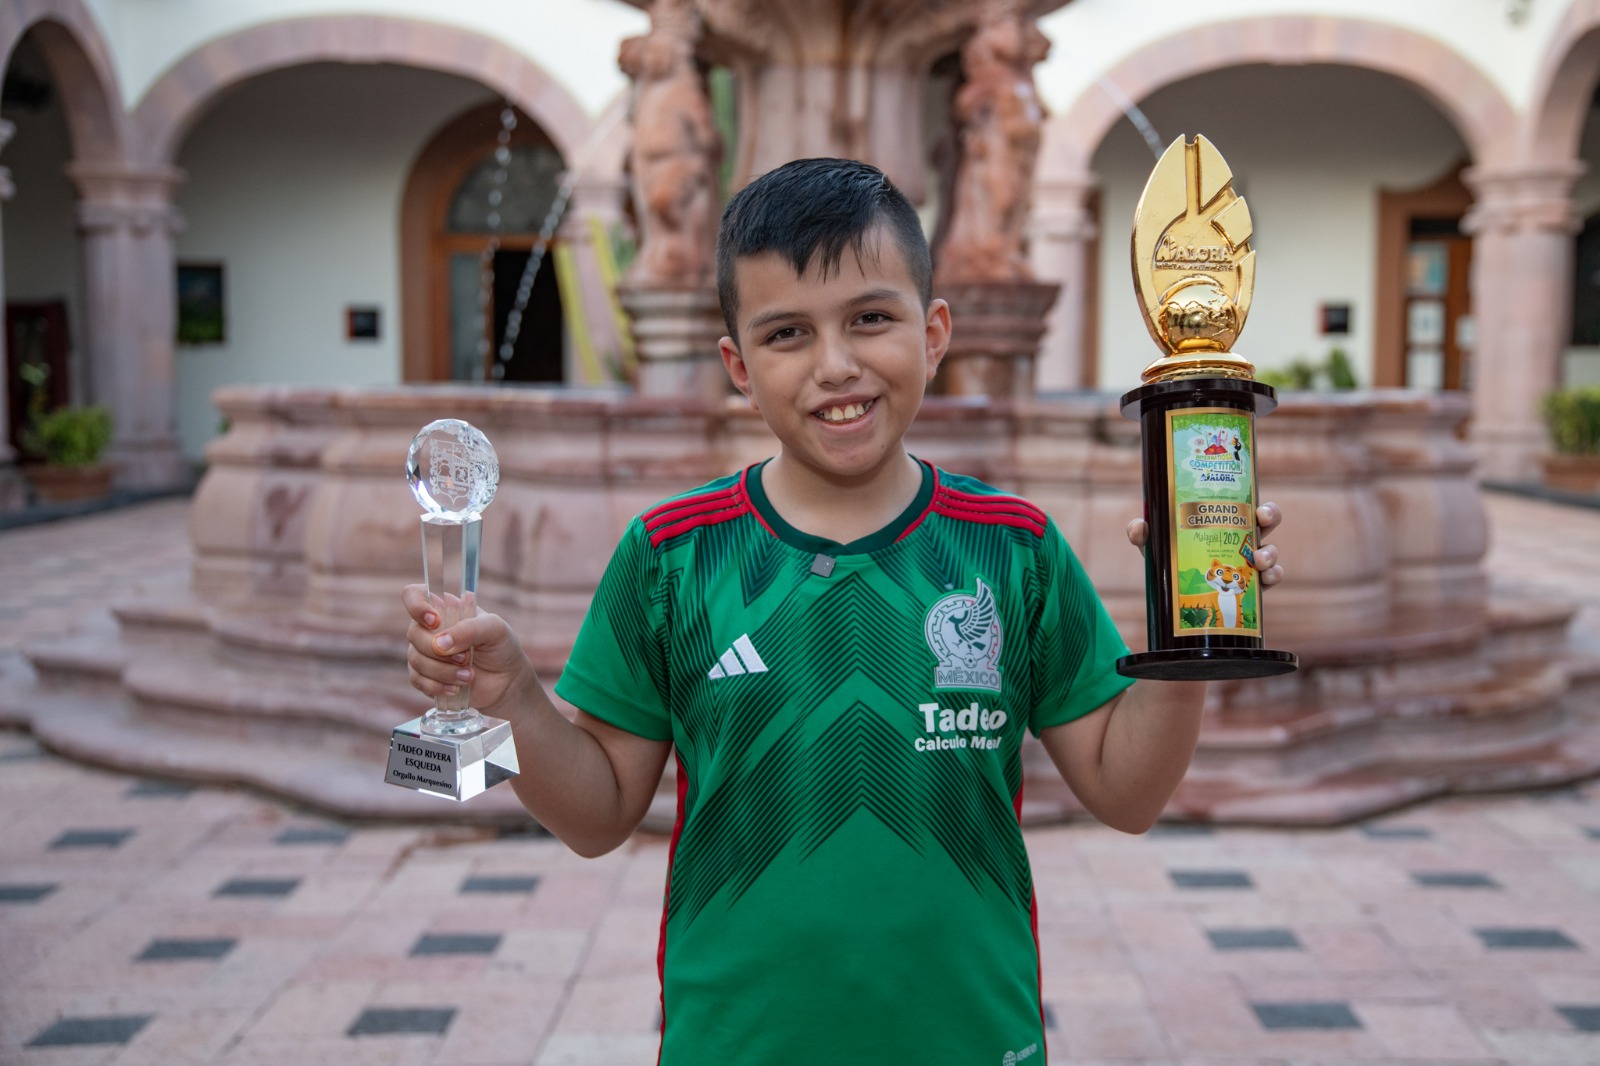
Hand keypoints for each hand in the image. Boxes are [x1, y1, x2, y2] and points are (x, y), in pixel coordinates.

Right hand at [402, 585, 536, 714]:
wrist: (507, 681)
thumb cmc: (501, 647)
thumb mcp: (495, 629)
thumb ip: (470, 629)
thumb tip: (440, 644)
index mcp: (444, 608)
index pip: (413, 595)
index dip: (416, 606)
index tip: (435, 621)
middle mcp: (429, 629)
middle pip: (413, 633)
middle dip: (439, 650)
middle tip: (467, 658)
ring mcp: (425, 653)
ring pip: (416, 660)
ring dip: (444, 671)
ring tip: (469, 675)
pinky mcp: (425, 677)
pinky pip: (418, 680)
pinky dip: (437, 686)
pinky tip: (457, 688)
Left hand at [1125, 502, 1283, 587]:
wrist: (1174, 594)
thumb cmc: (1170, 559)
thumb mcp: (1156, 545)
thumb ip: (1143, 533)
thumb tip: (1138, 526)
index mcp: (1224, 521)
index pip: (1247, 504)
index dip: (1258, 503)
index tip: (1258, 509)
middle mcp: (1241, 538)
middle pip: (1267, 521)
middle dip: (1271, 517)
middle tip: (1262, 521)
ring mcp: (1250, 562)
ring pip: (1271, 552)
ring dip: (1270, 554)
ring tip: (1259, 561)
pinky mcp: (1252, 586)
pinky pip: (1270, 579)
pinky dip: (1272, 577)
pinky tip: (1264, 579)